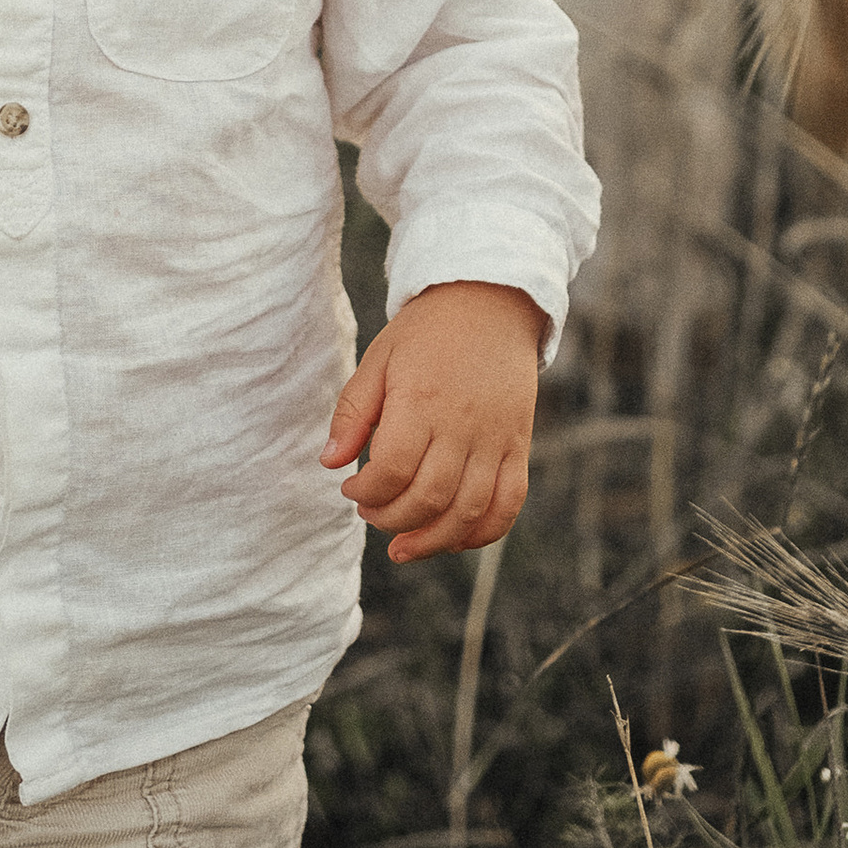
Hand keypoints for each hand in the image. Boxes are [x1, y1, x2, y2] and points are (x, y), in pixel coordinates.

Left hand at [319, 279, 542, 563]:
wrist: (491, 302)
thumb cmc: (427, 332)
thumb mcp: (379, 359)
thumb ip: (353, 412)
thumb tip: (330, 463)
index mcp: (422, 401)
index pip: (392, 469)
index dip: (365, 491)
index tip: (350, 487)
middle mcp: (463, 425)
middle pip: (429, 497)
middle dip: (391, 519)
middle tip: (370, 512)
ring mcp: (497, 439)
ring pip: (469, 511)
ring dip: (432, 540)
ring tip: (403, 545)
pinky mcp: (518, 446)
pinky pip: (508, 504)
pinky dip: (482, 533)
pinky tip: (451, 538)